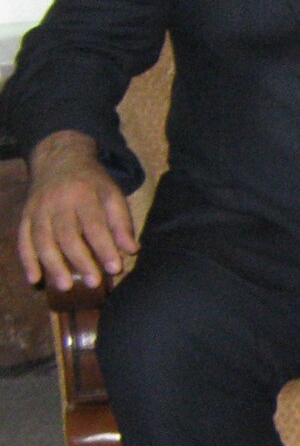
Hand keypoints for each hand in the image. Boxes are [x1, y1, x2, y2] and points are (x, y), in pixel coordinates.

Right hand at [18, 130, 137, 292]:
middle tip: (93, 282)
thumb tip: (132, 250)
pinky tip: (34, 279)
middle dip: (80, 260)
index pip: (95, 225)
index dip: (105, 248)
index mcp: (84, 195)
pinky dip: (27, 260)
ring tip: (65, 286)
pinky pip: (22, 239)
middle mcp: (57, 202)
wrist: (60, 159)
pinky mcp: (24, 215)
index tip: (115, 268)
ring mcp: (37, 209)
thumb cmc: (92, 182)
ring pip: (42, 239)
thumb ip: (121, 222)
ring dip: (52, 265)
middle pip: (67, 235)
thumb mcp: (112, 194)